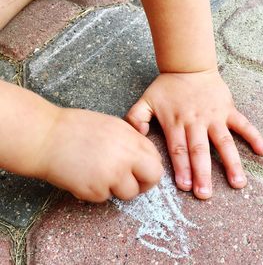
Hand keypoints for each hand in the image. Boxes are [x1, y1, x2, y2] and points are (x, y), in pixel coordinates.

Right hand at [34, 108, 163, 202]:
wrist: (44, 137)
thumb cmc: (75, 128)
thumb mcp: (112, 126)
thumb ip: (132, 141)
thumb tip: (144, 157)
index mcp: (131, 139)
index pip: (156, 160)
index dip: (150, 167)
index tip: (142, 170)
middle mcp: (126, 157)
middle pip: (153, 178)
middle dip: (145, 183)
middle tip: (133, 182)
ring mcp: (111, 175)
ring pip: (129, 193)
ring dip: (118, 189)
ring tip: (100, 175)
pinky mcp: (95, 190)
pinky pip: (105, 197)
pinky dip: (97, 191)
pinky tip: (84, 176)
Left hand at [126, 68, 262, 198]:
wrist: (188, 65)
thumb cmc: (167, 87)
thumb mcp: (146, 99)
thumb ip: (136, 117)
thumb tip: (135, 136)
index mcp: (176, 122)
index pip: (179, 149)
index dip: (182, 168)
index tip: (186, 187)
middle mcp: (196, 122)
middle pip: (200, 150)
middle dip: (202, 173)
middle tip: (206, 194)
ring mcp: (215, 116)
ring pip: (224, 142)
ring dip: (231, 163)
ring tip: (238, 182)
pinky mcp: (228, 109)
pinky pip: (243, 123)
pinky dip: (253, 136)